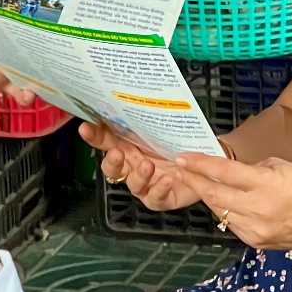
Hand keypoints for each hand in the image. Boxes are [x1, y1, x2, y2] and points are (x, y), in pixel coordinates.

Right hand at [81, 122, 201, 210]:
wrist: (205, 162)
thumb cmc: (182, 140)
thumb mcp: (167, 125)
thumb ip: (151, 116)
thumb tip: (139, 92)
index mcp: (131, 145)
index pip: (107, 140)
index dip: (94, 136)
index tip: (86, 128)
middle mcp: (135, 165)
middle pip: (113, 167)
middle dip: (112, 161)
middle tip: (117, 153)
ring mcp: (147, 183)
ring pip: (133, 184)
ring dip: (138, 175)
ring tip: (148, 165)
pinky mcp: (162, 198)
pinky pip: (154, 199)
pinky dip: (158, 190)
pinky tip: (166, 180)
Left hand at [175, 153, 291, 251]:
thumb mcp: (281, 166)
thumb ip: (252, 168)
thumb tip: (230, 172)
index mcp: (265, 184)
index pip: (224, 172)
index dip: (200, 164)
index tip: (182, 157)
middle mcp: (257, 209)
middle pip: (214, 194)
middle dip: (193, 180)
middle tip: (178, 169)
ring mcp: (254, 229)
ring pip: (219, 211)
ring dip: (206, 196)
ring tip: (195, 182)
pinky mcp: (255, 242)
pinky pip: (231, 224)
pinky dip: (224, 211)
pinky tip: (220, 201)